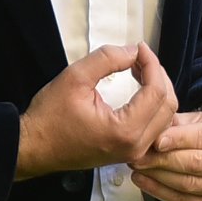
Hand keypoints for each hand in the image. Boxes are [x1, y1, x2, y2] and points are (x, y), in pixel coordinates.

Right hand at [15, 43, 176, 179]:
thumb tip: (133, 51)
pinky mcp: (127, 153)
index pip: (156, 92)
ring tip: (139, 69)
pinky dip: (153, 106)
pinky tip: (139, 89)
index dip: (152, 64)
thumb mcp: (75, 77)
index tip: (139, 47)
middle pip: (168, 106)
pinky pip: (154, 128)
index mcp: (125, 131)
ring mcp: (132, 153)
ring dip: (157, 90)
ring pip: (164, 118)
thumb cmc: (50, 117)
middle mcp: (135, 146)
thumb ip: (108, 59)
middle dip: (158, 76)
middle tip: (140, 57)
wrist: (34, 147)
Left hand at [128, 110, 201, 200]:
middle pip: (195, 164)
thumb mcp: (193, 118)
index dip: (177, 140)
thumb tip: (150, 134)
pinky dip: (159, 192)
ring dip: (157, 176)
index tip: (155, 141)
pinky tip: (143, 181)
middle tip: (138, 155)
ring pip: (187, 185)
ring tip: (137, 166)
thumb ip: (173, 124)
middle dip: (162, 160)